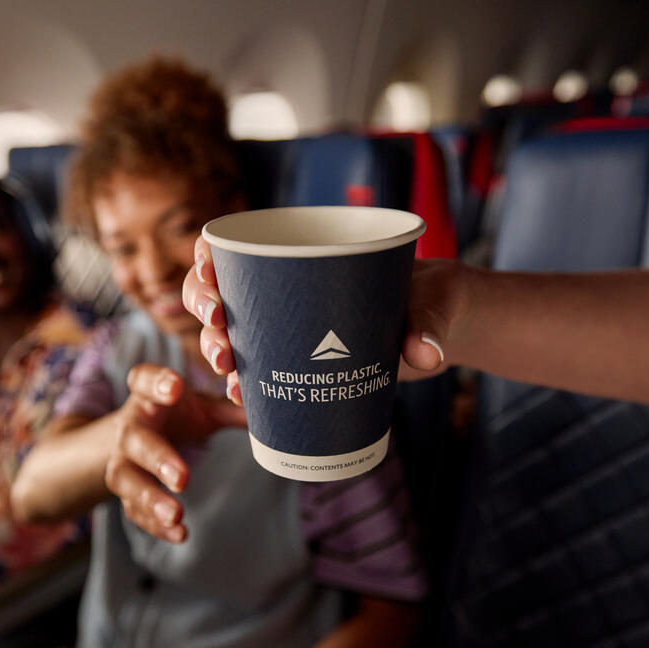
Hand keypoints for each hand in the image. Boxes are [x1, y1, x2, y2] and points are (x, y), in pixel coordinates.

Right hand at [105, 363, 245, 541]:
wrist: (134, 434)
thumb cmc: (175, 413)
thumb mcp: (201, 406)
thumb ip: (231, 409)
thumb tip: (271, 413)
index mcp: (148, 397)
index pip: (143, 380)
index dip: (157, 382)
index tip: (176, 387)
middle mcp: (130, 428)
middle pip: (135, 441)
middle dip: (158, 459)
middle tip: (183, 478)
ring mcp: (124, 461)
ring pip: (127, 480)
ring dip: (150, 499)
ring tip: (177, 515)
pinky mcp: (127, 490)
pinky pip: (134, 509)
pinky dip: (155, 525)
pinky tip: (180, 534)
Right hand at [185, 236, 468, 402]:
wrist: (443, 327)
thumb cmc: (432, 297)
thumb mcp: (434, 300)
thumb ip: (430, 323)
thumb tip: (425, 353)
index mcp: (305, 256)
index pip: (237, 248)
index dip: (209, 258)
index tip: (212, 270)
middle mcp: (286, 292)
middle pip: (220, 293)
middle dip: (205, 309)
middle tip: (221, 328)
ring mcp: (290, 333)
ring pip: (231, 335)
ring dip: (217, 351)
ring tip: (229, 370)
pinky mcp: (302, 368)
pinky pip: (259, 376)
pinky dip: (245, 387)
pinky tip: (243, 399)